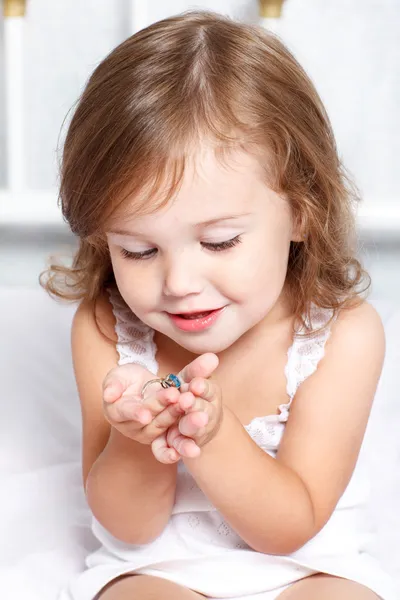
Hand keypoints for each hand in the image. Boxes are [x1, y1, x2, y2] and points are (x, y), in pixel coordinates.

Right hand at [102, 353, 218, 462]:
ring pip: (165, 422)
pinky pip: (175, 433)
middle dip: (164, 409)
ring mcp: (151, 430)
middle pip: (150, 417)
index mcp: (117, 412)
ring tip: (188, 400)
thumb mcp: (117, 376)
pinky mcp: (166, 431)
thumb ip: (113, 384)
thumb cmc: (125, 380)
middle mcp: (134, 426)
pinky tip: (195, 440)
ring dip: (177, 412)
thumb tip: (108, 394)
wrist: (140, 386)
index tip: (145, 415)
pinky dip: (184, 436)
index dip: (135, 413)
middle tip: (176, 397)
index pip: (126, 412)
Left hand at [159, 369, 223, 458]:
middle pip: (202, 413)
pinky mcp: (179, 446)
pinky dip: (172, 453)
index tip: (194, 385)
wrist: (188, 419)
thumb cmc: (189, 393)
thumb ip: (197, 370)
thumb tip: (213, 357)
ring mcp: (194, 433)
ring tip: (182, 428)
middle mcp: (206, 416)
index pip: (208, 391)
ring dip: (189, 431)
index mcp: (210, 396)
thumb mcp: (190, 379)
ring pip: (192, 434)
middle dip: (194, 408)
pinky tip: (171, 455)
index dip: (202, 388)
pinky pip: (175, 451)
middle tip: (185, 401)